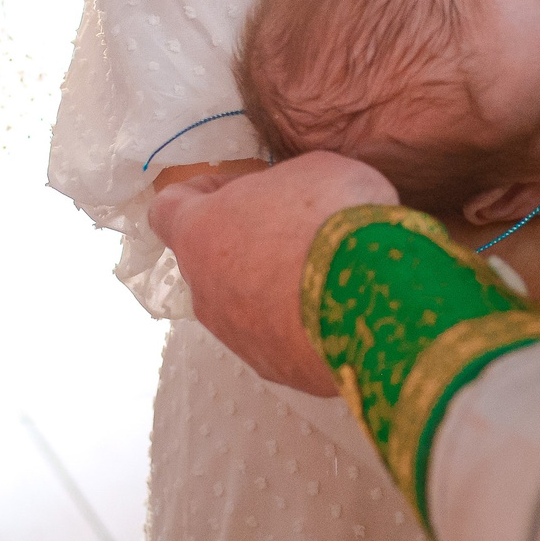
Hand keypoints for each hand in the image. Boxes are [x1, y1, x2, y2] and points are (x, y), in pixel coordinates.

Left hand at [152, 152, 399, 394]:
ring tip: (322, 276)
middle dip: (242, 244)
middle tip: (290, 229)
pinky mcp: (274, 369)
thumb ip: (281, 187)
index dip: (196, 194)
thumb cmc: (331, 217)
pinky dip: (299, 325)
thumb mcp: (310, 171)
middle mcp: (206, 291)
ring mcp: (237, 337)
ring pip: (241, 307)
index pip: (166, 211)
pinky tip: (336, 310)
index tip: (231, 187)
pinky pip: (278, 340)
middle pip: (207, 263)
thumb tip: (284, 203)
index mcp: (201, 233)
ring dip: (270, 289)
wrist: (373, 296)